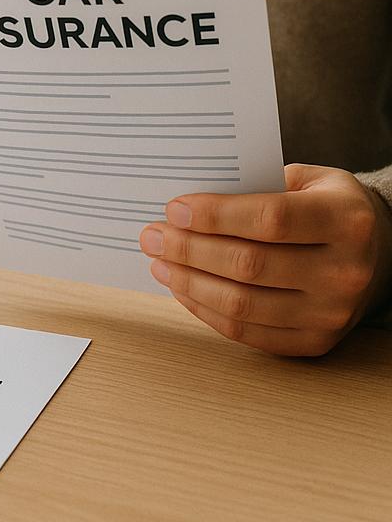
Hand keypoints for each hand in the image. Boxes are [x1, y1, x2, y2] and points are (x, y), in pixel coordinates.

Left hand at [139, 164, 391, 355]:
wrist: (379, 253)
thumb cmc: (327, 207)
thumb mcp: (308, 180)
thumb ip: (257, 184)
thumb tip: (187, 202)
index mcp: (346, 220)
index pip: (270, 220)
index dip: (215, 216)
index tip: (174, 209)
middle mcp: (344, 271)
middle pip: (249, 265)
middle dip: (189, 249)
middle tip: (152, 236)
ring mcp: (331, 313)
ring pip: (242, 304)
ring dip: (189, 282)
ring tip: (159, 262)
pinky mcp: (315, 342)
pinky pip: (247, 332)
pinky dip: (205, 310)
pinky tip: (183, 288)